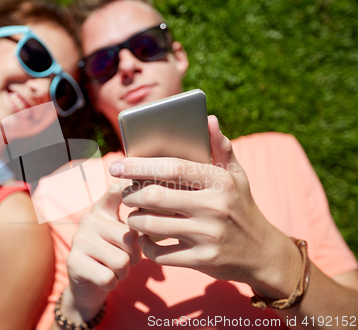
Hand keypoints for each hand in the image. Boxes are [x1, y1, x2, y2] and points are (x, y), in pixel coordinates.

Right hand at [64, 180, 141, 320]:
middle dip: (135, 256)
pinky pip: (108, 277)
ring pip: (121, 261)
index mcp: (103, 209)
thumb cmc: (115, 255)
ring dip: (123, 272)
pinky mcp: (73, 262)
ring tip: (114, 268)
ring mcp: (79, 239)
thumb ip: (138, 219)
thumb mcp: (126, 234)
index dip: (135, 190)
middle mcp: (88, 219)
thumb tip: (156, 203)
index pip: (118, 191)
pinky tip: (104, 278)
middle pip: (129, 238)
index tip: (144, 195)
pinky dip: (112, 283)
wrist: (89, 285)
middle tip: (126, 259)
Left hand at [109, 115, 301, 298]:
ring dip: (134, 220)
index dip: (139, 165)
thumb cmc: (241, 208)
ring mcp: (208, 236)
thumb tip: (208, 119)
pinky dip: (146, 246)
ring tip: (133, 215)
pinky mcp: (202, 261)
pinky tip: (146, 239)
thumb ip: (220, 148)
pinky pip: (159, 253)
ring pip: (151, 226)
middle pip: (154, 197)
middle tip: (125, 194)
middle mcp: (215, 207)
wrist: (263, 254)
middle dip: (130, 195)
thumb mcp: (237, 177)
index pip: (172, 168)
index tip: (116, 165)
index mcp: (220, 181)